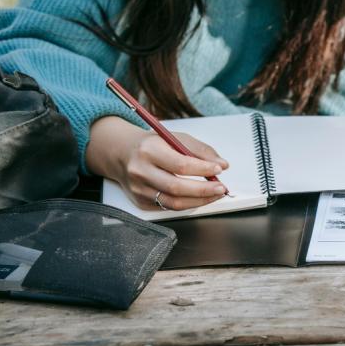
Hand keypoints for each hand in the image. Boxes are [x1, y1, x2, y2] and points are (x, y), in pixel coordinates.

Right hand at [86, 116, 229, 209]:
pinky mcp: (140, 201)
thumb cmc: (152, 145)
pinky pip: (168, 207)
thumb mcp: (175, 138)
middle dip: (204, 190)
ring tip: (214, 194)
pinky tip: (199, 198)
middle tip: (221, 188)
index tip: (219, 169)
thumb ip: (200, 150)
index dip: (203, 169)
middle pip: (176, 187)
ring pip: (174, 202)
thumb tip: (222, 164)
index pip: (180, 164)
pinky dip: (188, 204)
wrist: (122, 154)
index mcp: (149, 150)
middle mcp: (141, 171)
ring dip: (199, 201)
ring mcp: (139, 189)